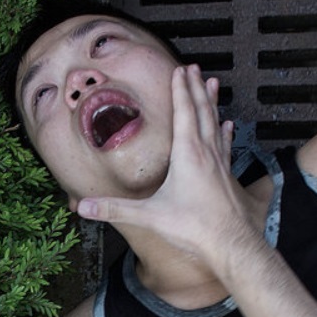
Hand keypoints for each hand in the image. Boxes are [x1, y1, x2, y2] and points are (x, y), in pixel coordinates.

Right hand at [76, 64, 253, 268]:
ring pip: (217, 124)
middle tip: (195, 69)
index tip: (180, 70)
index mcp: (188, 155)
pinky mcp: (229, 178)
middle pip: (203, 112)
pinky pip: (226, 146)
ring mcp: (221, 165)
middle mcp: (207, 154)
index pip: (184, 113)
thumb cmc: (194, 228)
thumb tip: (83, 206)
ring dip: (213, 103)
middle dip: (197, 88)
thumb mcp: (150, 217)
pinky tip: (228, 127)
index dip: (181, 90)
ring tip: (213, 85)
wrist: (233, 247)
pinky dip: (225, 132)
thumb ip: (115, 209)